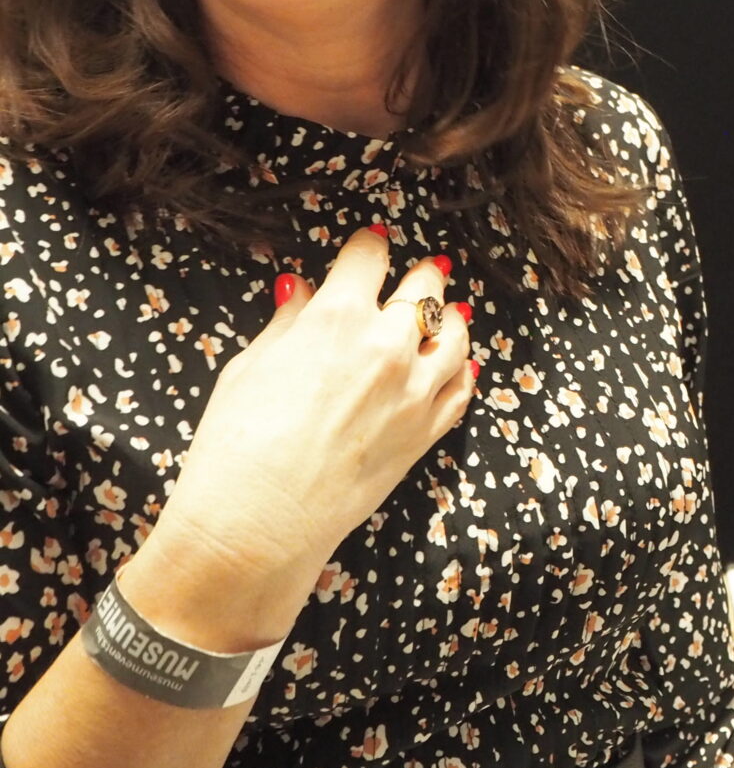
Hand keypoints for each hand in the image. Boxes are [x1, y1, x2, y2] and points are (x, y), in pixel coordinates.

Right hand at [157, 229, 474, 610]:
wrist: (258, 521)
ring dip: (451, 318)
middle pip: (424, 289)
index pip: (367, 258)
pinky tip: (460, 364)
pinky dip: (463, 371)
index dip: (368, 247)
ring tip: (448, 313)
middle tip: (423, 272)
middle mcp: (386, 345)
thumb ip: (287, 324)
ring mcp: (415, 389)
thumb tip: (302, 291)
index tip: (371, 245)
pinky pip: (462, 389)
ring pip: (455, 334)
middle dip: (421, 276)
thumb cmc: (237, 446)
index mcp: (337, 318)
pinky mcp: (428, 430)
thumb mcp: (249, 369)